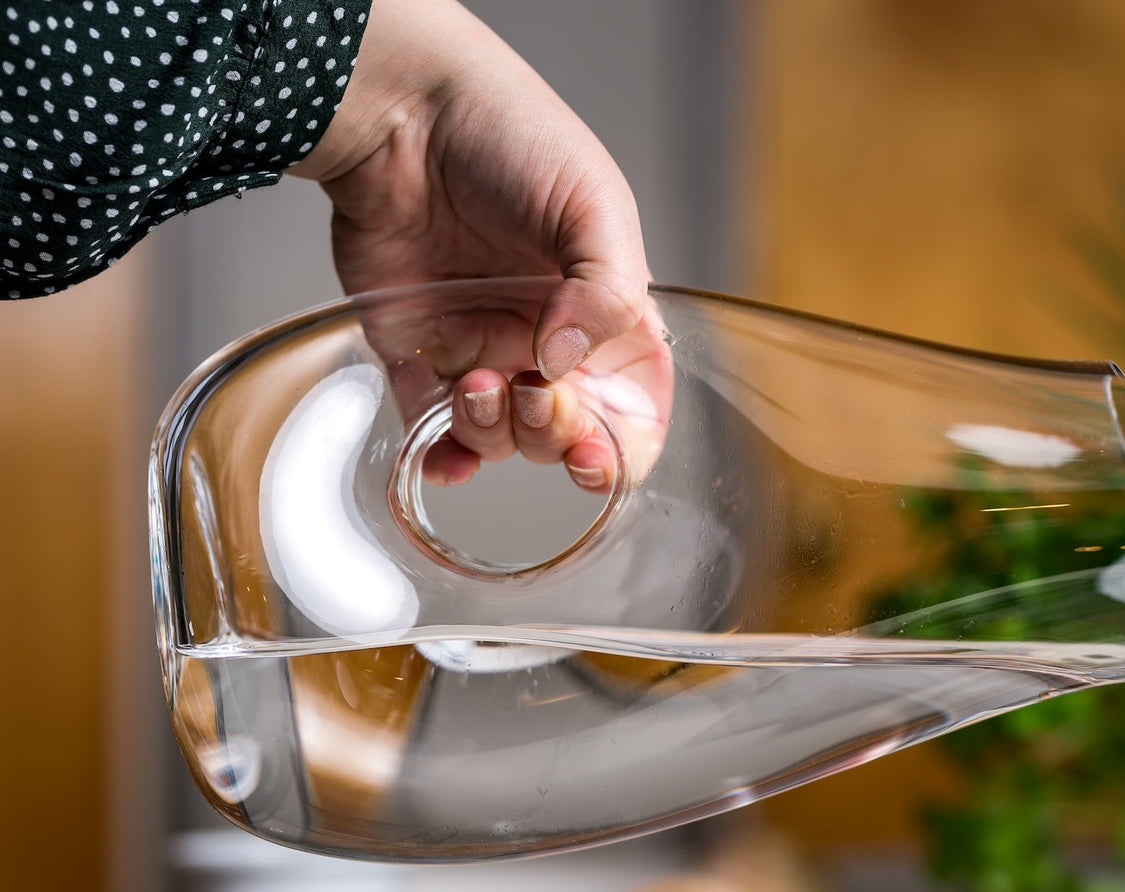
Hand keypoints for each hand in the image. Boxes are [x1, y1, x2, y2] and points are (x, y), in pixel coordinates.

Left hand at [292, 0, 669, 489]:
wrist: (402, 112)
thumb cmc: (509, 135)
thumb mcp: (592, 203)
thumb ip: (605, 290)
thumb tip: (565, 364)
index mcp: (605, 311)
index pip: (631, 403)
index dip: (623, 444)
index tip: (601, 456)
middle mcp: (547, 341)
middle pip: (566, 432)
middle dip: (555, 433)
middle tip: (536, 392)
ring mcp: (482, 351)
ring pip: (501, 438)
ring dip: (496, 431)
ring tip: (476, 379)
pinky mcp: (417, 354)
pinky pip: (431, 430)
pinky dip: (439, 456)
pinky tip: (443, 455)